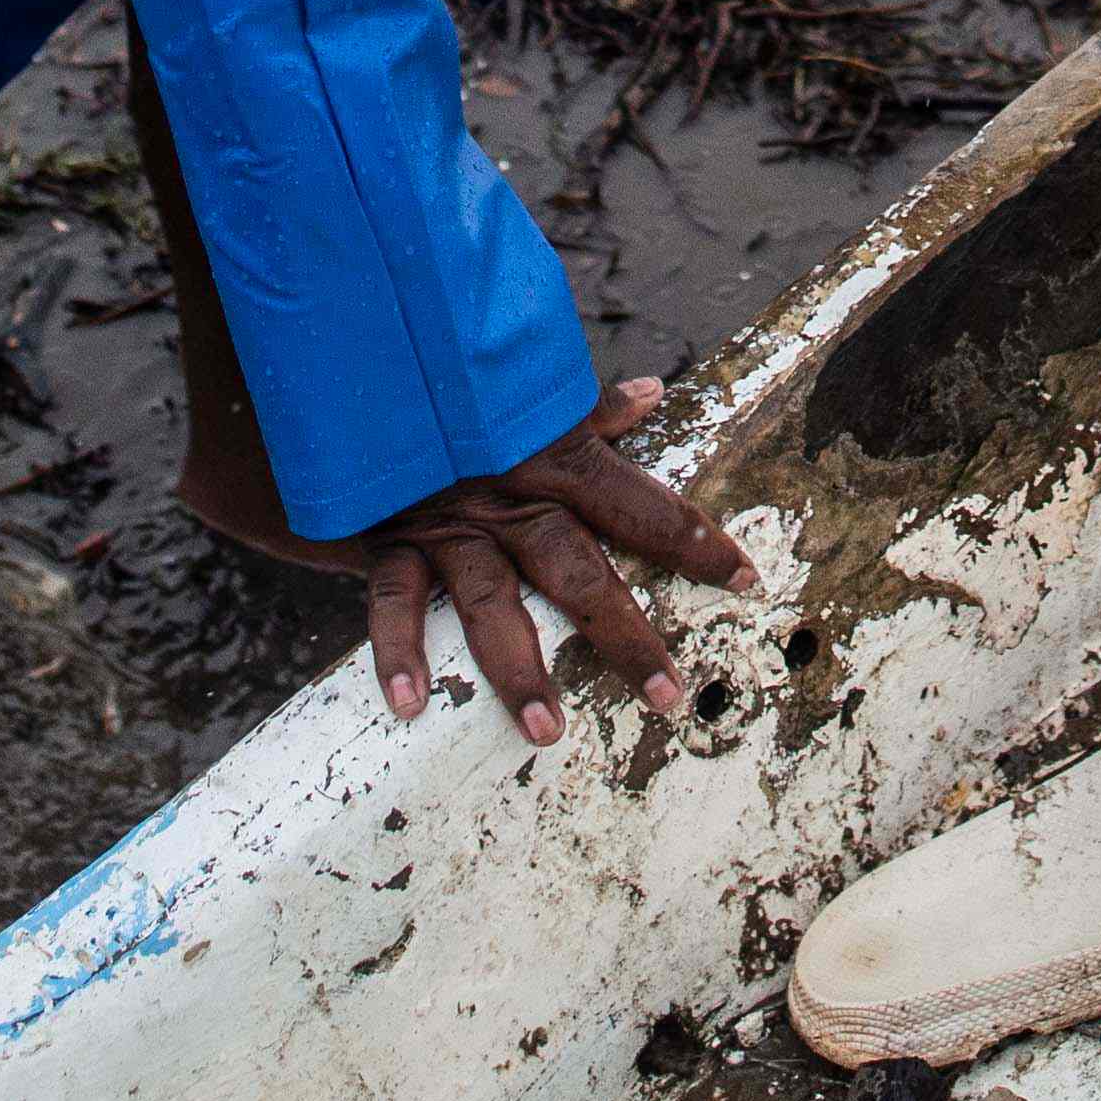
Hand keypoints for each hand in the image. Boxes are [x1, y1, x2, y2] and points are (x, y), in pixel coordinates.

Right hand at [339, 379, 752, 743]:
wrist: (355, 368)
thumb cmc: (454, 383)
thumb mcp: (521, 394)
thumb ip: (588, 410)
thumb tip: (651, 395)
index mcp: (553, 455)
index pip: (640, 504)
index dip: (694, 541)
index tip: (745, 581)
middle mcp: (510, 492)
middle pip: (579, 571)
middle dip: (624, 634)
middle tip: (666, 695)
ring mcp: (449, 520)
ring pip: (494, 601)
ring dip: (520, 670)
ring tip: (547, 733)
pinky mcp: (388, 536)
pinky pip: (393, 601)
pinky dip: (398, 652)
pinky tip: (406, 707)